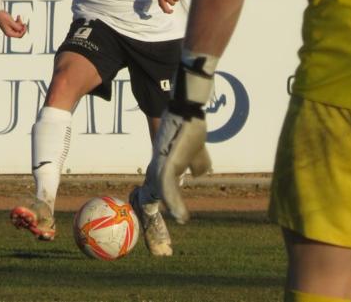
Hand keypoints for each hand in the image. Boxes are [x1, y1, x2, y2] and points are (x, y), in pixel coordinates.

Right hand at [0, 10, 26, 37]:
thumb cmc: (2, 17)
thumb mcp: (11, 22)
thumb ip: (17, 27)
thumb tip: (22, 30)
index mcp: (9, 33)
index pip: (19, 35)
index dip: (24, 30)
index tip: (25, 24)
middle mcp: (9, 32)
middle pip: (19, 32)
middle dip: (21, 26)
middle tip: (20, 19)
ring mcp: (9, 29)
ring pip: (18, 28)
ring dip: (19, 22)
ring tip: (18, 16)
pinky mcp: (9, 25)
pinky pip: (16, 25)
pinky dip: (17, 21)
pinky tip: (18, 16)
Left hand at [147, 58, 215, 223]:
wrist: (188, 109)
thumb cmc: (191, 125)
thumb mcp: (197, 151)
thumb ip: (197, 164)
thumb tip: (198, 176)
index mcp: (162, 165)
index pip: (156, 189)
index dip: (156, 205)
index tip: (157, 221)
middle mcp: (157, 166)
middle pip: (151, 196)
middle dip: (152, 219)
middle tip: (155, 241)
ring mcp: (161, 164)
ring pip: (159, 195)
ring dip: (163, 215)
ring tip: (168, 231)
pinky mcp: (168, 162)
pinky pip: (169, 187)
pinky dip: (175, 203)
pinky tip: (181, 216)